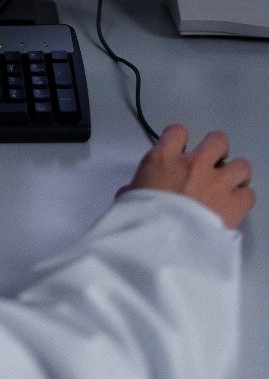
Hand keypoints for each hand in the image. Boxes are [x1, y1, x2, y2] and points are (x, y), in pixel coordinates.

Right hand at [117, 124, 255, 229]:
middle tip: (210, 167)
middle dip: (216, 152)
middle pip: (217, 140)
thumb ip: (136, 189)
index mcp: (163, 159)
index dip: (180, 139)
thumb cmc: (140, 221)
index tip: (179, 151)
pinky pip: (249, 194)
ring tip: (227, 188)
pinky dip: (242, 199)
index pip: (177, 131)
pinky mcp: (235, 204)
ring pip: (241, 165)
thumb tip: (134, 193)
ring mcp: (218, 182)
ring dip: (235, 175)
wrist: (164, 247)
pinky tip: (233, 207)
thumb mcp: (129, 200)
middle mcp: (194, 164)